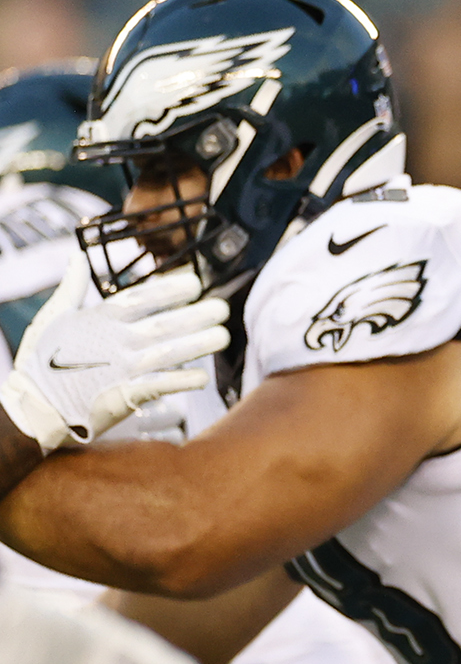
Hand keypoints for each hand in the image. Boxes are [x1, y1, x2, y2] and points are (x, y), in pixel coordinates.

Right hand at [1, 265, 229, 451]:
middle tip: (222, 308)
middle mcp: (116, 341)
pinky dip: (183, 381)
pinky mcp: (126, 395)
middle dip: (198, 315)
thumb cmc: (42, 361)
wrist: (33, 406)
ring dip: (200, 344)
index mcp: (100, 319)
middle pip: (165, 324)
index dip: (171, 288)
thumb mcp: (52, 317)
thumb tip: (76, 256)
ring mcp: (122, 368)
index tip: (195, 282)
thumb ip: (71, 286)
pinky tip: (202, 376)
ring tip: (223, 336)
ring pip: (171, 352)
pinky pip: (162, 385)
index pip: (143, 297)